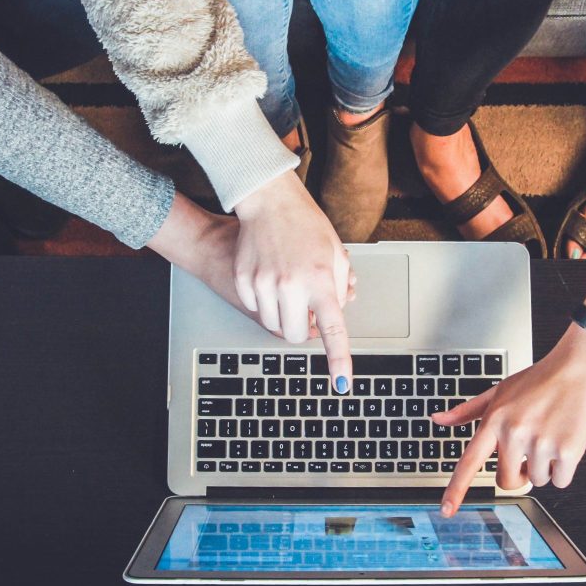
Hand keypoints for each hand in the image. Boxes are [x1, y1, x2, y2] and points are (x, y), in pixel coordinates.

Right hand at [232, 173, 354, 391]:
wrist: (269, 201)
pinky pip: (255, 308)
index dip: (338, 360)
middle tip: (306, 309)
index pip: (333, 330)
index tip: (342, 383)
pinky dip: (264, 301)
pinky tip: (269, 277)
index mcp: (321, 280)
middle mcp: (291, 285)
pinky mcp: (243, 280)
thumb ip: (340, 288)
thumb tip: (336, 314)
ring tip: (288, 287)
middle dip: (302, 329)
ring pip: (273, 325)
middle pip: (295, 335)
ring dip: (283, 315)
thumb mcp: (336, 254)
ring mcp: (264, 284)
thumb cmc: (306, 225)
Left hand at [433, 324, 585, 515]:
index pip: (470, 462)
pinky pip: (560, 481)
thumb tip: (438, 420)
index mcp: (495, 420)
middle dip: (518, 474)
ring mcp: (541, 443)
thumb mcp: (499, 390)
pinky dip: (564, 469)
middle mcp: (515, 433)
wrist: (580, 368)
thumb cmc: (540, 379)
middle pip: (507, 481)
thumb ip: (468, 411)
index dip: (456, 489)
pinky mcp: (568, 451)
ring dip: (544, 467)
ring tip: (550, 436)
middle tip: (528, 453)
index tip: (447, 510)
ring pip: (537, 481)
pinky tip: (565, 442)